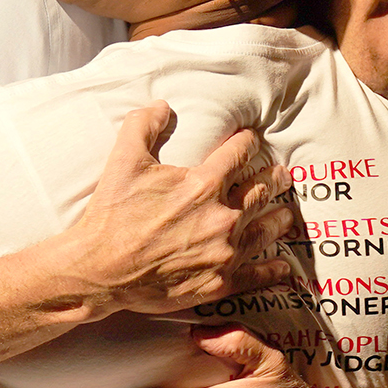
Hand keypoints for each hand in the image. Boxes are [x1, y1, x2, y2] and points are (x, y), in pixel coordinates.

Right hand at [59, 102, 294, 319]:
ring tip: (287, 215)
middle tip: (281, 175)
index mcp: (203, 184)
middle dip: (271, 179)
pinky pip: (254, 275)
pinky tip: (283, 268)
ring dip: (278, 220)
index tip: (250, 140)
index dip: (246, 143)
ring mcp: (223, 252)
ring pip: (264, 230)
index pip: (238, 154)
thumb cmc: (112, 215)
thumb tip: (161, 105)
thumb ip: (143, 126)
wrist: (100, 270)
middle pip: (259, 191)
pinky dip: (271, 272)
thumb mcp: (123, 160)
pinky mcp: (218, 282)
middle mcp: (222, 217)